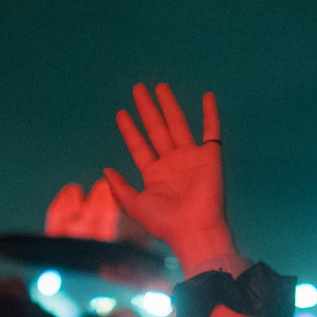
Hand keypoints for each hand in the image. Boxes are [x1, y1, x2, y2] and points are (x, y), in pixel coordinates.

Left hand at [102, 83, 231, 267]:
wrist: (194, 229)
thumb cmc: (165, 222)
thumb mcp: (135, 205)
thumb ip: (120, 187)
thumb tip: (105, 170)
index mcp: (154, 174)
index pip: (139, 145)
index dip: (130, 130)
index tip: (122, 113)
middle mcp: (172, 162)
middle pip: (157, 129)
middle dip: (147, 109)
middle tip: (138, 89)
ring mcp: (191, 157)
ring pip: (178, 124)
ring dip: (169, 105)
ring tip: (160, 87)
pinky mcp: (209, 156)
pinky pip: (211, 130)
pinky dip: (211, 113)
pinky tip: (208, 96)